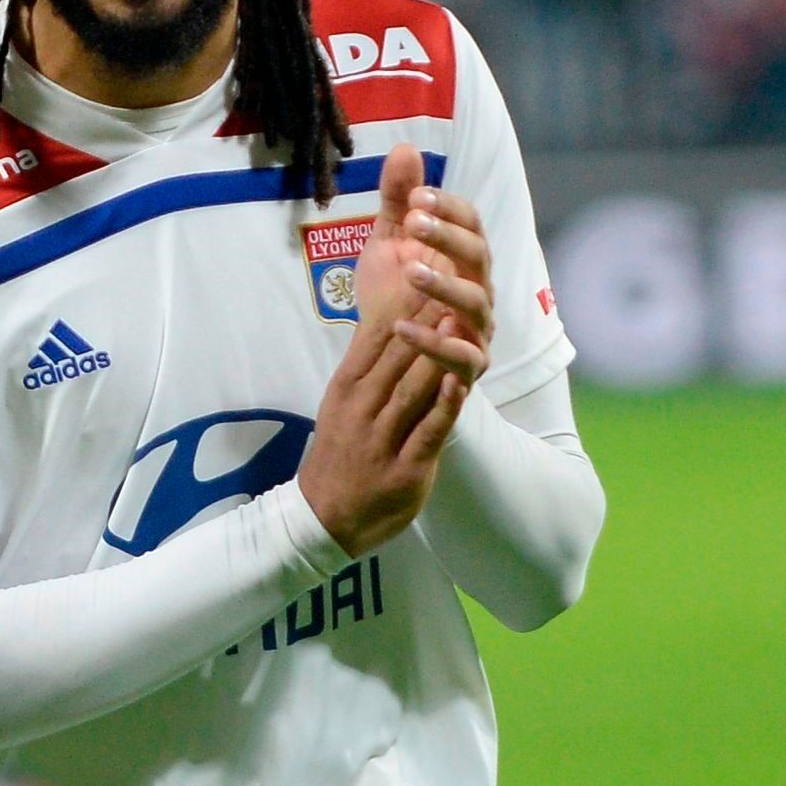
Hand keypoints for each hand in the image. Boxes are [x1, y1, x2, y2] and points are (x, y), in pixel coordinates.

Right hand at [296, 288, 467, 555]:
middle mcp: (362, 408)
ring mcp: (382, 439)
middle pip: (397, 355)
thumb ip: (367, 365)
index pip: (377, 336)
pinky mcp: (405, 470)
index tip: (427, 268)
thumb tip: (392, 318)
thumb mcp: (343, 402)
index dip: (404, 301)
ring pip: (412, 388)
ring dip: (436, 352)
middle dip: (425, 316)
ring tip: (459, 319)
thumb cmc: (340, 453)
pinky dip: (445, 406)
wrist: (323, 517)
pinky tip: (462, 380)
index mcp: (347, 387)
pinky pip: (428, 432)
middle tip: (452, 278)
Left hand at [349, 145, 494, 360]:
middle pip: (479, 256)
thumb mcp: (388, 247)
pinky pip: (461, 358)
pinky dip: (436, 345)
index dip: (449, 208)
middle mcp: (478, 290)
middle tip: (414, 221)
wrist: (385, 363)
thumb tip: (405, 148)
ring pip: (476, 305)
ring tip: (411, 273)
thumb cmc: (395, 300)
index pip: (471, 223)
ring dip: (446, 286)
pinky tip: (402, 329)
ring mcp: (476, 330)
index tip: (417, 196)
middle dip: (449, 237)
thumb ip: (398, 202)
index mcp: (463, 259)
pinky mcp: (467, 370)